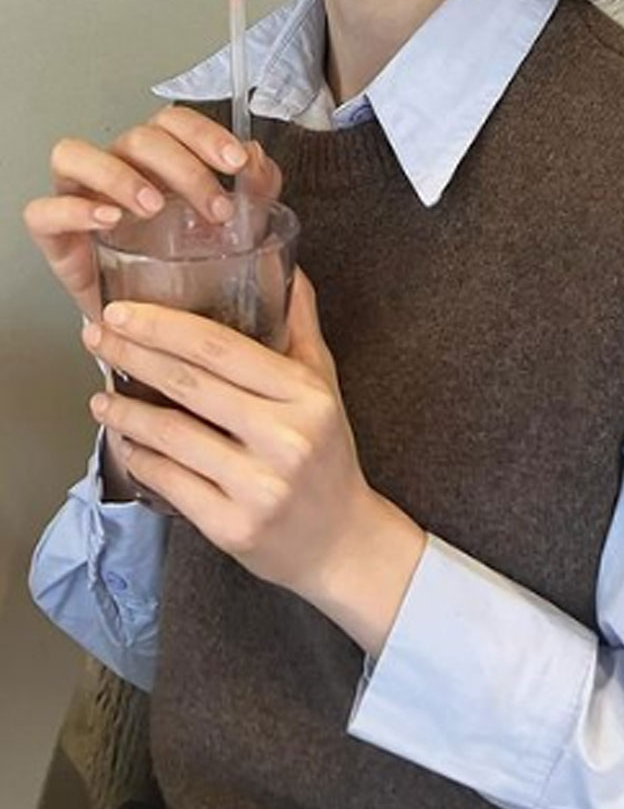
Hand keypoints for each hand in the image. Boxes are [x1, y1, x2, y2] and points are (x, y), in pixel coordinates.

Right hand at [22, 105, 282, 322]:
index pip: (174, 123)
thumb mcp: (229, 233)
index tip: (236, 163)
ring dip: (118, 175)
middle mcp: (117, 168)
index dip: (204, 134)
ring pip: (75, 155)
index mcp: (159, 160)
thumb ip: (252, 194)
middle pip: (137, 137)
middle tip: (215, 208)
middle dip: (181, 167)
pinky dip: (75, 210)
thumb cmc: (185, 269)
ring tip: (154, 207)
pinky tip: (108, 220)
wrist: (153, 325)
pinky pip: (45, 211)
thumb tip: (260, 161)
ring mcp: (79, 196)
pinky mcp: (55, 234)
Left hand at [81, 265, 426, 631]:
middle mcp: (285, 438)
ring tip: (102, 398)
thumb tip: (285, 266)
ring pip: (172, 436)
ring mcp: (258, 486)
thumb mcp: (324, 386)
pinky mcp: (234, 527)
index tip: (122, 311)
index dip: (163, 326)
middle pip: (189, 384)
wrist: (344, 542)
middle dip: (132, 356)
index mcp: (305, 395)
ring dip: (126, 414)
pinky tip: (126, 444)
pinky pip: (171, 482)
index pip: (221, 347)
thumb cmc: (327, 456)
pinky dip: (141, 459)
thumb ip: (300, 326)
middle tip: (96, 339)